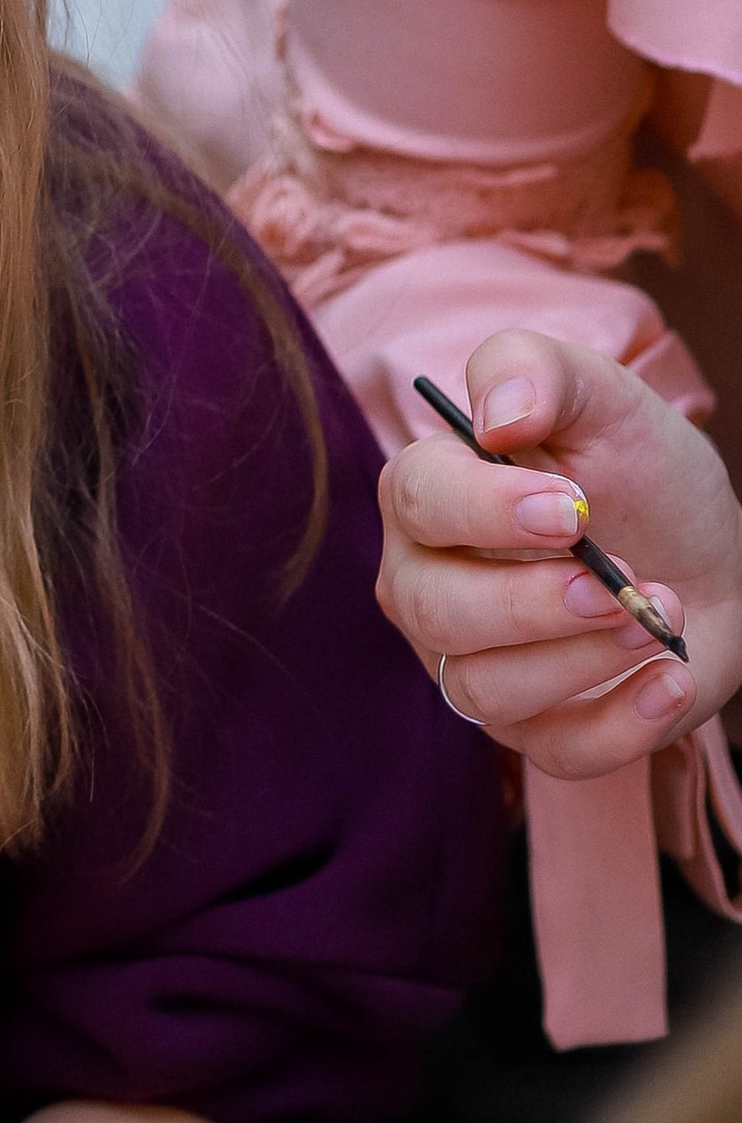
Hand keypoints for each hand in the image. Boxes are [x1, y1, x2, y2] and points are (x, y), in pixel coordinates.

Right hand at [377, 332, 741, 776]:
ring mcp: (474, 665)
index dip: (484, 509)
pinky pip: (555, 752)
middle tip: (621, 580)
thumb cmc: (637, 471)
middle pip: (435, 610)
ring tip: (659, 617)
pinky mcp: (534, 728)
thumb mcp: (602, 397)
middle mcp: (428, 587)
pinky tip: (670, 678)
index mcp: (428, 497)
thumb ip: (535, 370)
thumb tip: (493, 416)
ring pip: (487, 689)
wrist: (707, 554)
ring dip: (585, 659)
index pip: (416, 501)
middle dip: (534, 603)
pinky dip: (620, 726)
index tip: (572, 507)